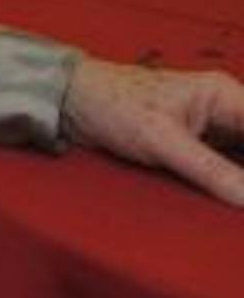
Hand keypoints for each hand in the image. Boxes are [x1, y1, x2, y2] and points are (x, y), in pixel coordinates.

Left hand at [61, 57, 243, 204]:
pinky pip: (233, 165)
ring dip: (243, 178)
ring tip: (239, 201)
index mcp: (224, 96)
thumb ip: (210, 170)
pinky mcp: (199, 144)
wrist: (71, 101)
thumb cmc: (112, 105)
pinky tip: (235, 198)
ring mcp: (215, 128)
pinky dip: (238, 181)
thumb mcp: (162, 140)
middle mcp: (226, 109)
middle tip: (243, 198)